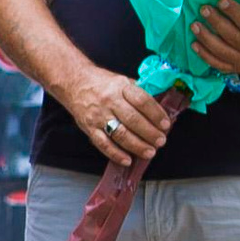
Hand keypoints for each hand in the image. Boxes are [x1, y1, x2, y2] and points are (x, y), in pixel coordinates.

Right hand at [56, 67, 172, 165]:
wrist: (73, 83)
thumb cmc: (101, 83)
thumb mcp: (122, 81)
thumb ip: (139, 94)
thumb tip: (159, 110)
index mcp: (121, 87)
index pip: (142, 101)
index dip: (156, 114)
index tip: (166, 124)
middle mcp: (109, 101)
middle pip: (133, 119)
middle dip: (149, 133)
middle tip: (161, 141)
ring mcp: (98, 116)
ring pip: (120, 133)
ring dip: (137, 145)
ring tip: (149, 152)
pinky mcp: (89, 128)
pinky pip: (103, 144)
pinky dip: (115, 154)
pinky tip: (127, 160)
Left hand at [192, 0, 239, 75]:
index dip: (234, 12)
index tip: (222, 1)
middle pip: (231, 36)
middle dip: (215, 22)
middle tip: (203, 9)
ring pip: (222, 52)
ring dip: (206, 38)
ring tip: (194, 25)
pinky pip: (219, 65)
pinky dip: (205, 56)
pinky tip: (194, 45)